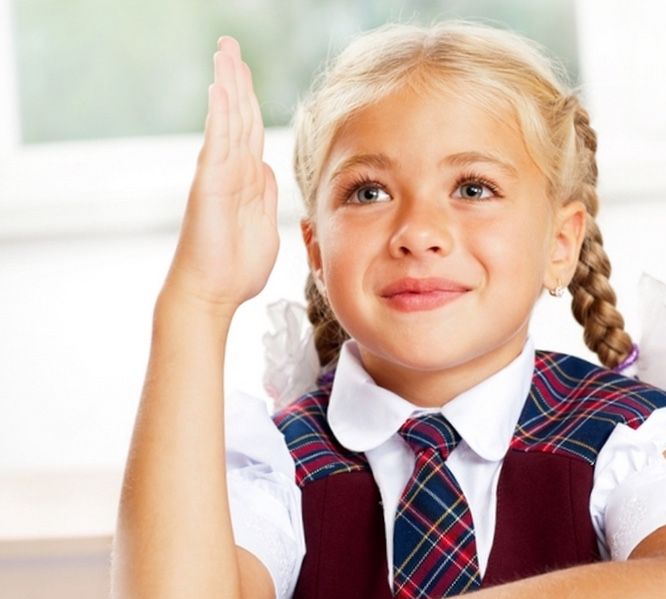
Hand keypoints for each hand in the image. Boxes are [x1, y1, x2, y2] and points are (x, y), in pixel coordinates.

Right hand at [165, 36, 278, 315]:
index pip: (250, 133)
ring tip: (225, 51)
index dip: (250, 103)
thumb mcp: (264, 228)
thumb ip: (264, 196)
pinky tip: (220, 87)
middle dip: (237, 81)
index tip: (247, 77)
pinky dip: (219, 115)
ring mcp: (219, 177)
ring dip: (228, 84)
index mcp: (246, 182)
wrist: (213, 294)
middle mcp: (231, 173)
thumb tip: (265, 168)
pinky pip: (217, 144)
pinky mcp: (210, 186)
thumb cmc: (237, 270)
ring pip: (227, 122)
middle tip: (231, 46)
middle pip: (238, 117)